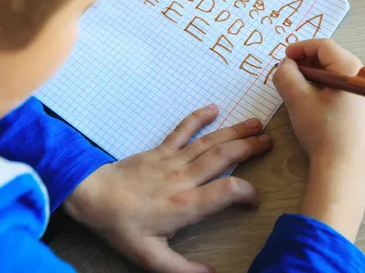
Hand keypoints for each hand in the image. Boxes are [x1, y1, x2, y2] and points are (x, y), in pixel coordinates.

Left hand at [63, 106, 271, 272]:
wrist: (93, 197)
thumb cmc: (123, 228)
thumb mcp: (151, 257)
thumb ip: (183, 269)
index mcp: (187, 204)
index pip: (227, 190)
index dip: (247, 191)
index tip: (254, 198)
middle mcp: (185, 178)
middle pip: (224, 157)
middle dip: (250, 148)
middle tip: (271, 141)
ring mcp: (173, 160)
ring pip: (210, 142)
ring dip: (235, 131)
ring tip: (257, 124)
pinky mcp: (161, 150)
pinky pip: (182, 130)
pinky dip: (198, 118)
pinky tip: (213, 109)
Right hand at [272, 39, 364, 240]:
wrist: (343, 166)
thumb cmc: (322, 130)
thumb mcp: (297, 99)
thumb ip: (286, 75)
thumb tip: (285, 65)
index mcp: (350, 69)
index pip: (323, 46)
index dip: (300, 48)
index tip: (284, 58)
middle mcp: (362, 76)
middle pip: (331, 57)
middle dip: (306, 61)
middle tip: (288, 72)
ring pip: (335, 72)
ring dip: (313, 74)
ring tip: (296, 87)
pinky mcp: (362, 107)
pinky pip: (341, 86)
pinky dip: (323, 86)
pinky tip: (311, 100)